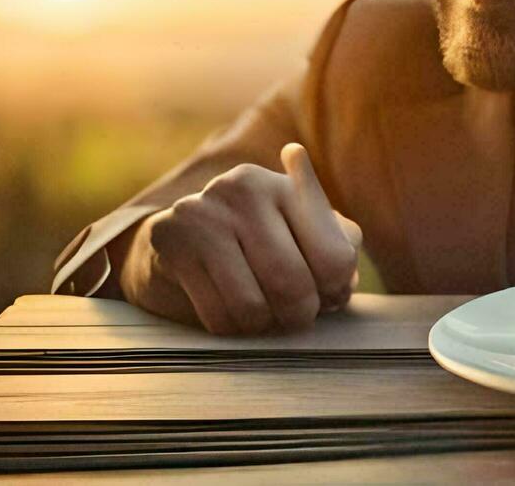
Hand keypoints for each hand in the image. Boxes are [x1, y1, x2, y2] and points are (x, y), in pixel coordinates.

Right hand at [118, 143, 363, 334]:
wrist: (178, 241)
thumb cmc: (259, 241)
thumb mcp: (304, 234)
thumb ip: (339, 248)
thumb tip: (344, 282)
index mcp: (285, 185)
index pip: (334, 256)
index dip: (336, 289)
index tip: (328, 295)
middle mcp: (244, 188)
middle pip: (293, 282)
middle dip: (301, 314)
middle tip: (296, 316)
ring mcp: (204, 213)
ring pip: (253, 306)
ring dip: (264, 325)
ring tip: (263, 313)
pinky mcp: (171, 241)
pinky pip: (217, 315)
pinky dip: (232, 328)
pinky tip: (232, 313)